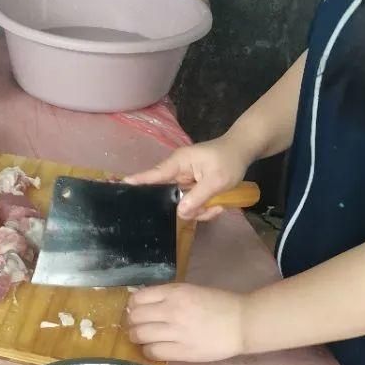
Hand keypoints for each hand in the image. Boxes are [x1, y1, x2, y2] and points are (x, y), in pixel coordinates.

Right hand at [125, 134, 252, 220]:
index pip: (153, 174)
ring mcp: (184, 181)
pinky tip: (218, 205)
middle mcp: (177, 172)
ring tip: (217, 206)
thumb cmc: (229, 160)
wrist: (243, 151)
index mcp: (178, 163)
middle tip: (207, 209)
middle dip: (187, 208)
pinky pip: (191, 204)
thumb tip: (180, 213)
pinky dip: (204, 208)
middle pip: (167, 196)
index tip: (121, 187)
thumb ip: (198, 197)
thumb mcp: (217, 180)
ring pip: (181, 204)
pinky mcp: (192, 187)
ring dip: (199, 210)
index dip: (138, 182)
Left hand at [127, 283, 245, 361]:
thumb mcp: (190, 290)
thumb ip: (167, 295)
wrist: (242, 323)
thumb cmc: (218, 304)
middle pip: (135, 317)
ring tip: (143, 338)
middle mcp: (172, 310)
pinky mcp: (183, 351)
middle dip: (132, 322)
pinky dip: (148, 351)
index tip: (137, 310)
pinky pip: (153, 352)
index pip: (138, 298)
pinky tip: (154, 348)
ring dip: (137, 337)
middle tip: (137, 326)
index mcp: (175, 293)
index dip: (133, 305)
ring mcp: (177, 332)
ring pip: (140, 335)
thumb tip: (140, 303)